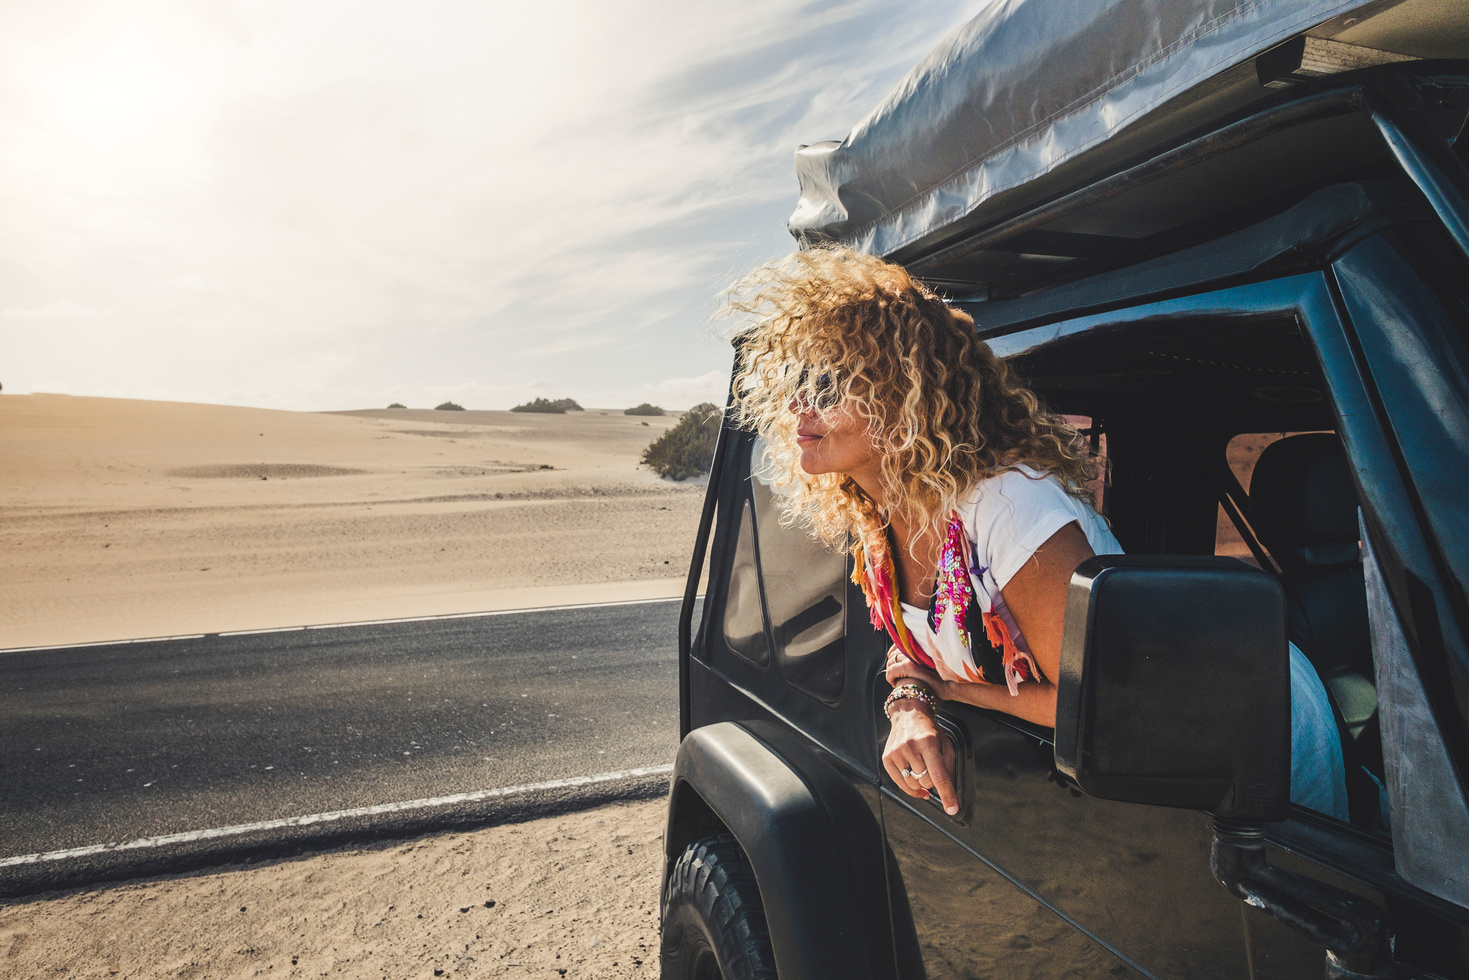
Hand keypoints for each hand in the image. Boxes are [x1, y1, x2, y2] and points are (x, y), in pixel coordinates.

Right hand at [882, 700, 958, 814]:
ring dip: (921, 783)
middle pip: (926, 782)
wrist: (908, 714)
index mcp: (929, 742)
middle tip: (933, 768)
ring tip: (922, 769)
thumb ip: (948, 767)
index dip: (947, 794)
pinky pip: (900, 784)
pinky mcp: (887, 758)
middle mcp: (910, 747)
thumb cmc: (929, 729)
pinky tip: (917, 785)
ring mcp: (897, 753)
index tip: (952, 809)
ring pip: (914, 784)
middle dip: (933, 781)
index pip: (939, 776)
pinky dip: (911, 789)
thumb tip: (950, 791)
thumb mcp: (945, 743)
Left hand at [884, 648, 947, 695]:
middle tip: (894, 671)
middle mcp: (917, 647)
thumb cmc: (946, 677)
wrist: (952, 686)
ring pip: (892, 661)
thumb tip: (914, 655)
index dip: (895, 651)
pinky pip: (892, 670)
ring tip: (894, 678)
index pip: (902, 642)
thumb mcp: (937, 662)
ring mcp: (913, 656)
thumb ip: (925, 656)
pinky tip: (893, 682)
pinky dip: (889, 676)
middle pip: (895, 652)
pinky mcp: (909, 666)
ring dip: (891, 670)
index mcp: (923, 644)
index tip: (895, 658)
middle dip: (892, 662)